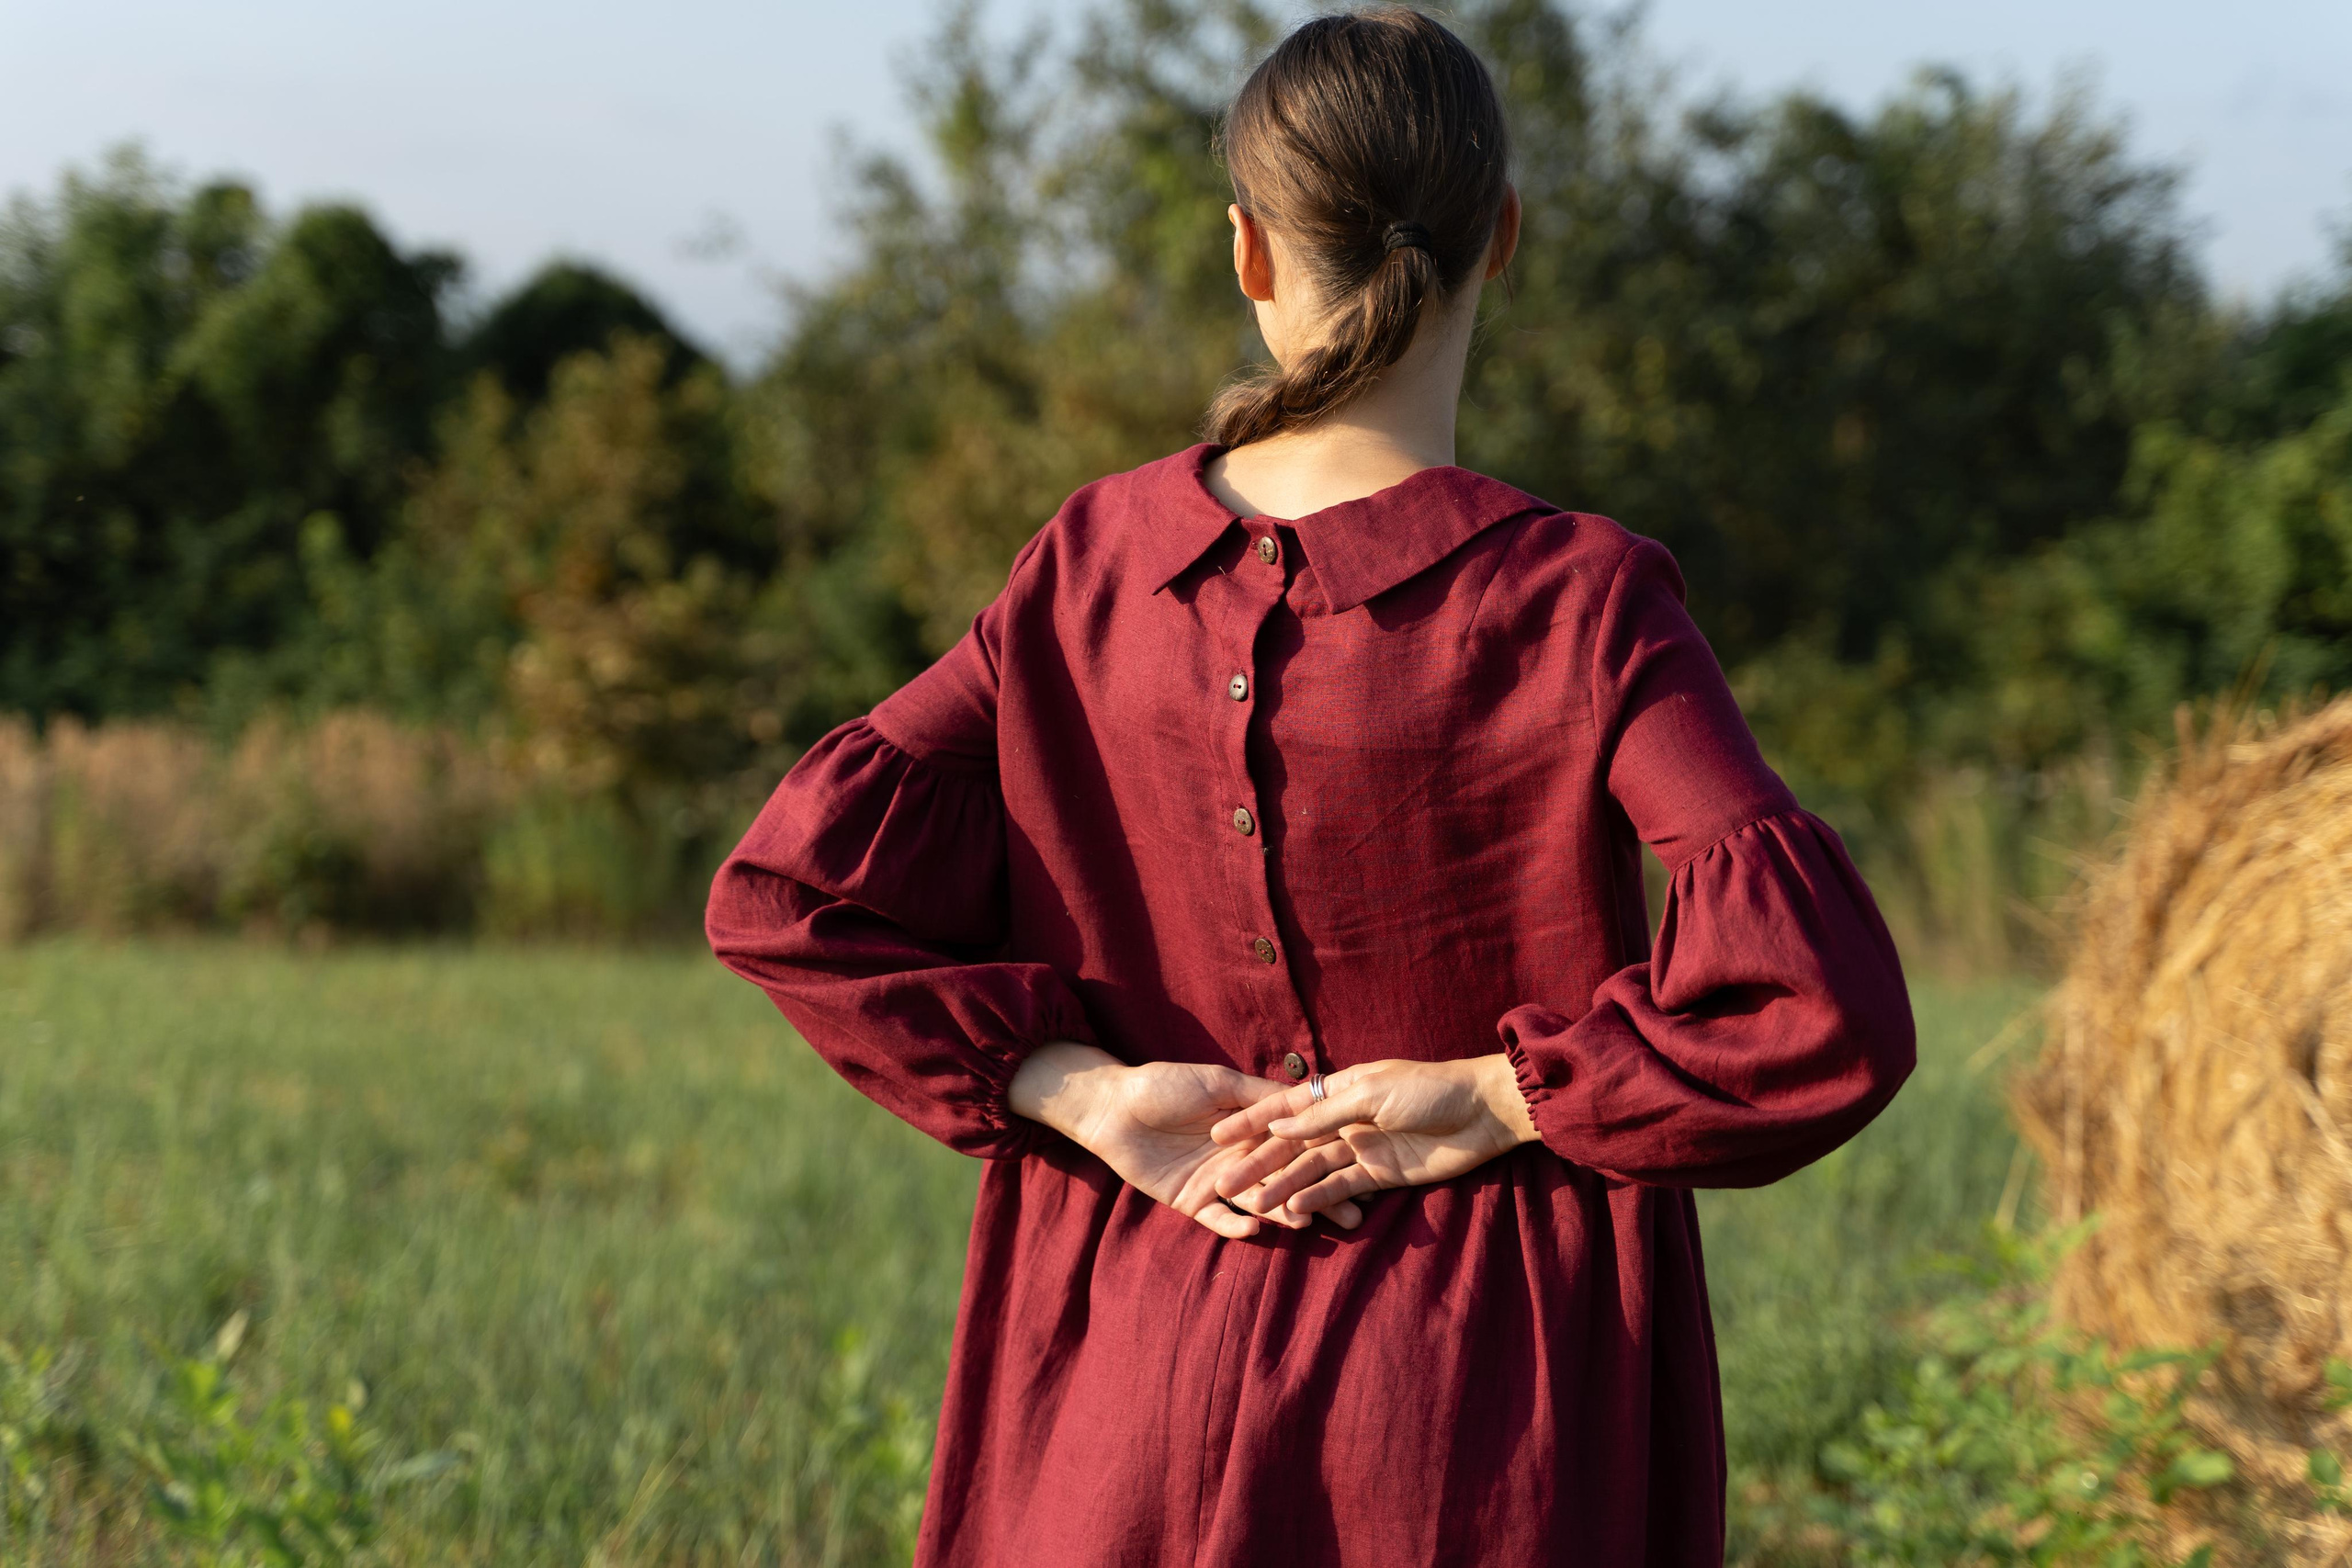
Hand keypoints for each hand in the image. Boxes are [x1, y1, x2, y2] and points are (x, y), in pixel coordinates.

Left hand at [1009, 1042, 1362, 1237]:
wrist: (1113, 1106)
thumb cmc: (1164, 1085)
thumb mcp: (1217, 1082)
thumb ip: (1258, 1097)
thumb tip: (1304, 1099)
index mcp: (1251, 1129)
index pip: (1297, 1147)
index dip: (1326, 1158)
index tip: (1361, 1169)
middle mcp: (1241, 1159)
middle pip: (1287, 1180)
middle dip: (1319, 1197)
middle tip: (1353, 1215)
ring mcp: (1219, 1182)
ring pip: (1259, 1202)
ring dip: (1281, 1214)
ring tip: (1306, 1224)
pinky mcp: (1192, 1202)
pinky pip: (1218, 1220)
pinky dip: (1234, 1225)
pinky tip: (1254, 1229)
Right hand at [1207, 1055, 1537, 1218]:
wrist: (1481, 1113)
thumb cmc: (1427, 1090)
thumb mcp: (1371, 1094)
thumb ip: (1324, 1114)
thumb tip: (1276, 1127)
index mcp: (1336, 1089)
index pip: (1282, 1106)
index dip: (1248, 1121)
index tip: (1212, 1134)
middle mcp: (1341, 1120)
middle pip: (1290, 1144)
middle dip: (1256, 1161)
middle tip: (1220, 1181)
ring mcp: (1358, 1149)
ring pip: (1311, 1170)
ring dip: (1281, 1186)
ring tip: (1250, 1203)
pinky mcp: (1378, 1176)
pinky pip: (1339, 1189)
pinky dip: (1317, 1200)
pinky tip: (1291, 1213)